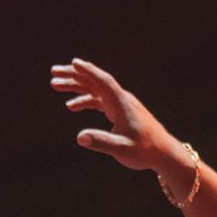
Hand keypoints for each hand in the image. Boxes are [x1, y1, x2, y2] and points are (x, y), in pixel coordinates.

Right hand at [50, 58, 182, 171]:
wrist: (162, 153)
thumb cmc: (144, 151)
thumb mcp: (122, 149)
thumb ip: (101, 142)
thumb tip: (80, 137)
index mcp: (122, 104)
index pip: (104, 82)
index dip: (88, 71)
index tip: (73, 63)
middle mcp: (121, 100)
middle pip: (96, 81)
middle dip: (75, 75)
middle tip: (54, 72)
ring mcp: (121, 104)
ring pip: (96, 89)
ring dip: (77, 86)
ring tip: (56, 85)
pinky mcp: (120, 111)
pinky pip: (100, 100)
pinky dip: (86, 100)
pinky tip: (72, 106)